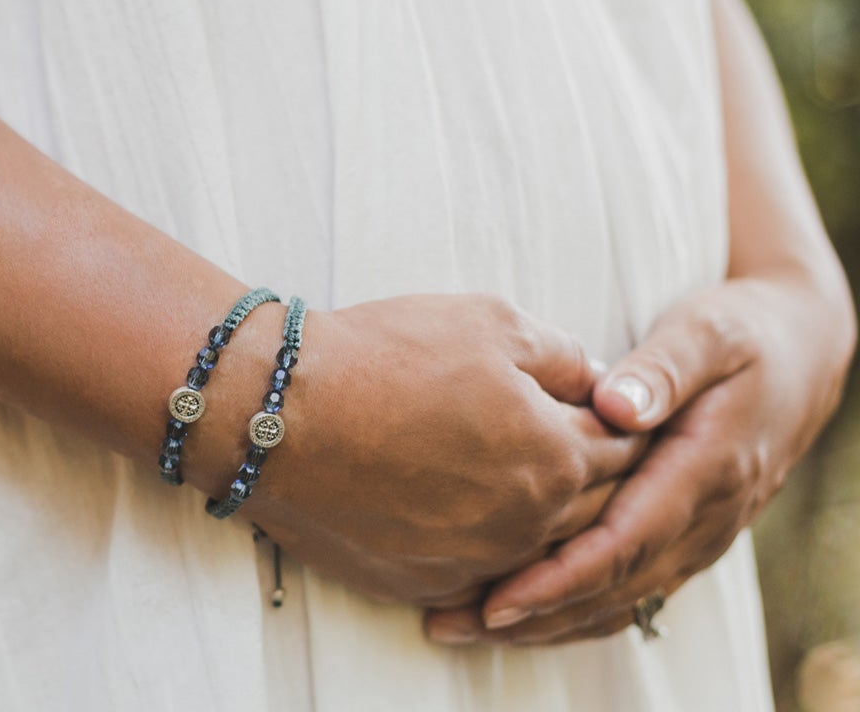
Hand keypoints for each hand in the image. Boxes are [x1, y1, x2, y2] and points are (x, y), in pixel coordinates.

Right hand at [231, 293, 648, 606]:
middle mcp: (527, 523)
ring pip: (541, 550)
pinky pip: (483, 577)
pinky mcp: (425, 584)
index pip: (620, 448)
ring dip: (549, 519)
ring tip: (534, 483)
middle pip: (593, 509)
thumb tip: (595, 377)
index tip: (616, 412)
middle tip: (591, 451)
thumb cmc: (384, 355)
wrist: (283, 413)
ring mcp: (476, 563)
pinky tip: (478, 522)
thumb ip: (561, 352)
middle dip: (602, 477)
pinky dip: (494, 553)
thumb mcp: (488, 321)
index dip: (622, 425)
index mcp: (554, 455)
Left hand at [423, 272, 855, 645]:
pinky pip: (634, 583)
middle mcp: (705, 514)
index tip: (499, 596)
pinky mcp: (685, 528)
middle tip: (456, 621)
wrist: (798, 353)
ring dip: (552, 618)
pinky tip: (528, 610)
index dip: (562, 575)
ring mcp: (699, 529)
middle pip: (616, 584)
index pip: (626, 539)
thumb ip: (663, 370)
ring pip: (623, 596)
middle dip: (538, 610)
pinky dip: (581, 604)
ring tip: (472, 624)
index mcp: (706, 468)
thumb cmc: (741, 334)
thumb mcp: (707, 334)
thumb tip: (615, 408)